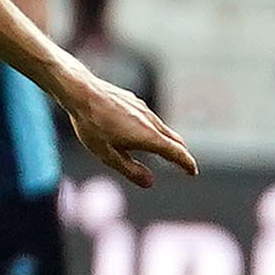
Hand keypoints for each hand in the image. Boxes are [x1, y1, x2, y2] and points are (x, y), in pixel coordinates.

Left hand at [60, 69, 198, 189]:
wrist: (82, 91)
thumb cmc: (92, 125)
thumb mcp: (107, 154)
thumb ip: (129, 169)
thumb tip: (150, 183)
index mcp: (148, 137)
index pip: (176, 152)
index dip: (186, 164)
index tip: (192, 172)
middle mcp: (151, 121)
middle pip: (174, 140)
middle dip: (180, 153)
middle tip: (184, 164)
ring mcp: (144, 109)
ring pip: (162, 128)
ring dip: (167, 141)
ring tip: (165, 151)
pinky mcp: (134, 102)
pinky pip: (150, 119)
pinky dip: (154, 130)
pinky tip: (143, 132)